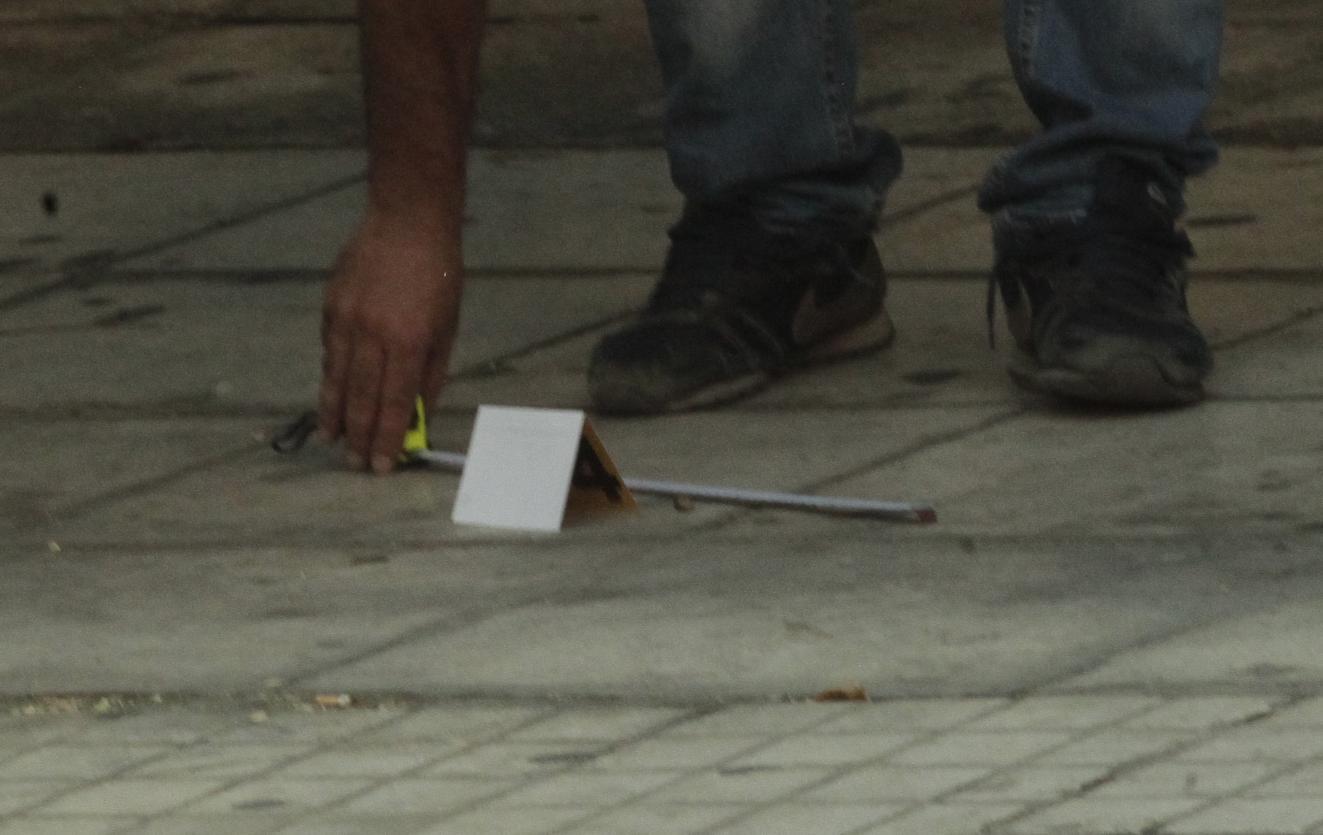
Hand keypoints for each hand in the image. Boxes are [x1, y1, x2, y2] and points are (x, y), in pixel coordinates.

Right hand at [318, 213, 462, 473]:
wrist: (407, 221)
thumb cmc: (438, 275)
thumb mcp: (449, 327)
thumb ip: (432, 373)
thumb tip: (418, 414)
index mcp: (411, 342)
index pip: (395, 404)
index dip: (388, 439)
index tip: (382, 466)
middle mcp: (375, 335)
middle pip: (362, 399)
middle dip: (359, 437)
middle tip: (354, 464)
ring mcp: (347, 320)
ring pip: (336, 379)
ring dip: (334, 414)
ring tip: (332, 440)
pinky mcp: (330, 306)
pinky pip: (330, 351)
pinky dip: (331, 377)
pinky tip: (332, 396)